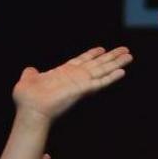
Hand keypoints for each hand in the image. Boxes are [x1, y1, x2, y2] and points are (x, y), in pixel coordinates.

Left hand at [11, 46, 131, 121]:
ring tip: (129, 56)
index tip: (102, 49)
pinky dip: (111, 77)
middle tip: (125, 50)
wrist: (31, 110)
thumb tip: (30, 70)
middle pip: (97, 64)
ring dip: (116, 63)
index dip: (92, 54)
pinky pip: (100, 82)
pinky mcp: (83, 90)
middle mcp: (76, 77)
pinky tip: (122, 72)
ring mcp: (81, 84)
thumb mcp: (28, 80)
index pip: (81, 61)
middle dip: (111, 57)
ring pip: (102, 71)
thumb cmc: (28, 99)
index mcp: (64, 73)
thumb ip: (31, 74)